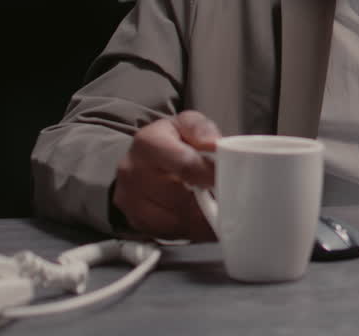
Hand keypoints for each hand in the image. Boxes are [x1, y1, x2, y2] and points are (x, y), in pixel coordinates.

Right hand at [113, 110, 220, 240]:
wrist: (144, 160)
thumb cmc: (171, 141)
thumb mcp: (187, 123)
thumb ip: (202, 129)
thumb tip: (214, 144)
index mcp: (148, 143)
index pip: (185, 165)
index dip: (211, 176)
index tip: (228, 181)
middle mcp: (133, 171)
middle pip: (181, 197)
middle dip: (208, 200)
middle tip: (228, 198)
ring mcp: (131, 199)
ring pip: (177, 220)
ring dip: (202, 220)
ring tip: (217, 209)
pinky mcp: (136, 220)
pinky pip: (170, 234)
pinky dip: (191, 230)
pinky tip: (200, 218)